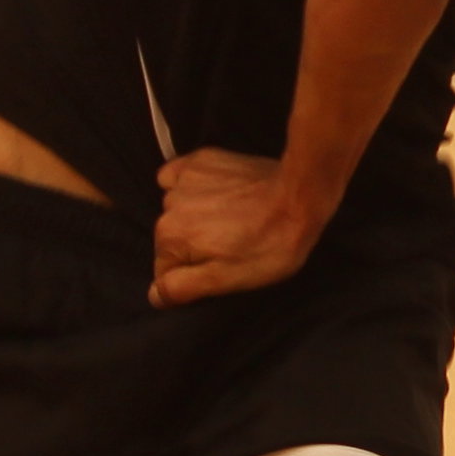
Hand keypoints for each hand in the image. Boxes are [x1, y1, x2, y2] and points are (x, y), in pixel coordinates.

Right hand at [149, 147, 313, 305]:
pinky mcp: (200, 160)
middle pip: (171, 240)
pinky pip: (180, 177)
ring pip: (178, 210)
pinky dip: (191, 188)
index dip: (193, 276)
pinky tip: (218, 194)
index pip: (166, 272)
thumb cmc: (269, 244)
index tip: (222, 268)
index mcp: (170, 238)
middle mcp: (168, 206)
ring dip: (196, 217)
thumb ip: (182, 288)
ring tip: (233, 219)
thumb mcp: (226, 279)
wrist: (300, 196)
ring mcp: (184, 180)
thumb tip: (155, 295)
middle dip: (195, 246)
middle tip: (233, 245)